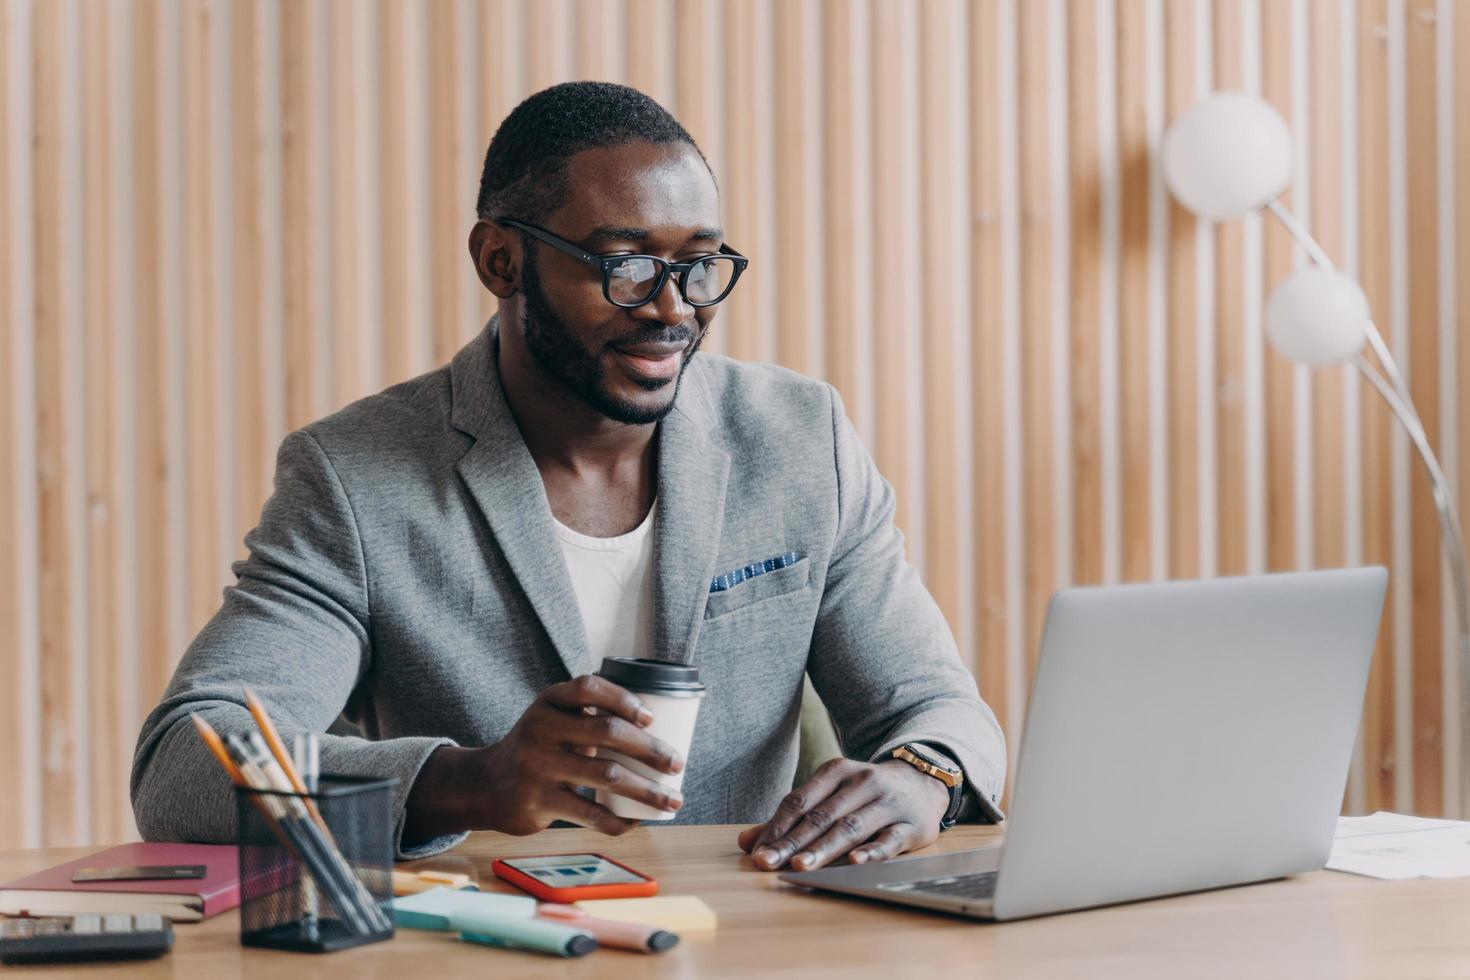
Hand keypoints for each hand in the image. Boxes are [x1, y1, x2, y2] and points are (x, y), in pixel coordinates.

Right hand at [404, 675, 685, 841]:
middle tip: (676, 763)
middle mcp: (540, 729)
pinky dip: (618, 821)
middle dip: (651, 749)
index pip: (588, 687)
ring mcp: (538, 766)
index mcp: (548, 703)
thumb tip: (655, 727)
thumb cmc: (536, 749)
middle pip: (607, 731)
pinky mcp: (538, 801)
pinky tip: (635, 823)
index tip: (652, 718)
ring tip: (672, 800)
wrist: (484, 786)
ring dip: (648, 790)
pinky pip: (589, 813)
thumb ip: (588, 716)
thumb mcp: (551, 720)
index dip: (623, 698)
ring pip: (607, 775)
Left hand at [737, 758, 949, 871]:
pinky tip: (855, 863)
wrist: (923, 781)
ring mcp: (887, 803)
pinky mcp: (911, 825)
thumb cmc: (865, 794)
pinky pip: (889, 840)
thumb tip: (746, 842)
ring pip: (850, 827)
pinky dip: (871, 852)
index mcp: (837, 771)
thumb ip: (790, 818)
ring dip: (824, 849)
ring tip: (799, 866)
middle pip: (821, 816)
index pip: (800, 800)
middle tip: (767, 863)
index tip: (758, 852)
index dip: (777, 827)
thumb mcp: (831, 795)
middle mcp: (862, 782)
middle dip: (792, 842)